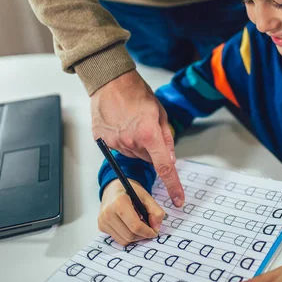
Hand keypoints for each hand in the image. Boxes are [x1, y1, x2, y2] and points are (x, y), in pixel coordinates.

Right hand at [91, 70, 183, 205]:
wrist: (110, 81)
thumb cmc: (137, 93)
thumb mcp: (161, 113)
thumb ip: (166, 139)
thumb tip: (171, 159)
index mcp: (149, 135)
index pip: (165, 168)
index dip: (173, 186)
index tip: (178, 199)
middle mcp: (131, 142)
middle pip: (148, 159)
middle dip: (151, 149)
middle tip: (146, 129)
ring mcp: (115, 142)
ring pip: (133, 154)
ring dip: (136, 144)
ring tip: (132, 123)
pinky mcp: (103, 141)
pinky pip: (118, 148)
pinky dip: (122, 140)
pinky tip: (120, 125)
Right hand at [98, 179, 164, 244]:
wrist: (113, 189)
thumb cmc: (130, 192)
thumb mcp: (146, 197)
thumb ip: (155, 211)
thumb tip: (156, 227)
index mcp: (119, 202)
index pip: (135, 226)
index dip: (148, 232)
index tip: (154, 231)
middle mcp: (108, 212)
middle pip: (130, 235)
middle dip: (142, 235)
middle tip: (149, 229)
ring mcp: (103, 221)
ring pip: (124, 240)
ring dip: (135, 237)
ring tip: (139, 226)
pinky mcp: (101, 227)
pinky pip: (118, 239)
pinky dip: (127, 236)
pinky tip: (130, 226)